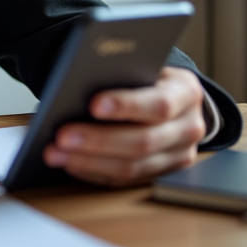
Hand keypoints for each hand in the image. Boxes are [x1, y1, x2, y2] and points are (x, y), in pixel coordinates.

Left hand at [43, 66, 205, 186]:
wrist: (175, 98)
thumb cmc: (148, 77)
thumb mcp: (144, 66)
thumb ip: (123, 74)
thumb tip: (79, 86)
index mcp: (185, 92)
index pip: (159, 104)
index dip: (127, 105)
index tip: (93, 104)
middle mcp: (189, 127)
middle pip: (143, 141)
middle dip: (98, 140)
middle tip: (62, 136)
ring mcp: (180, 156)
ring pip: (132, 167)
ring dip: (89, 161)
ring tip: (56, 153)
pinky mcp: (163, 175)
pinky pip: (125, 180)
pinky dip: (93, 172)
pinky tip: (69, 163)